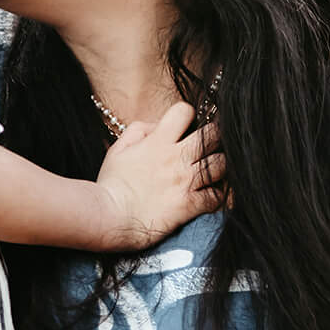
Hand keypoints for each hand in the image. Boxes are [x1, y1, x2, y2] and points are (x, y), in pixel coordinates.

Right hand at [94, 102, 224, 247]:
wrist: (109, 218)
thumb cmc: (111, 185)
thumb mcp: (118, 150)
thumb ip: (138, 131)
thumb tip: (157, 125)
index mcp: (158, 141)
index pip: (185, 111)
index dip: (189, 115)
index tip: (188, 126)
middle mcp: (175, 158)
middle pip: (213, 135)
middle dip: (215, 137)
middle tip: (211, 146)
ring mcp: (184, 181)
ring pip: (221, 164)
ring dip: (220, 166)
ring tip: (213, 171)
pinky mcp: (189, 205)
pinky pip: (216, 196)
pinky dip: (217, 195)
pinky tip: (210, 196)